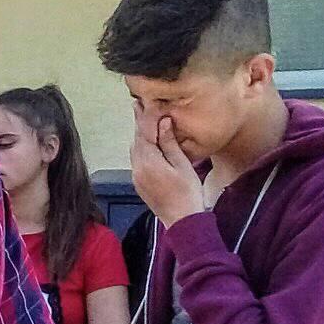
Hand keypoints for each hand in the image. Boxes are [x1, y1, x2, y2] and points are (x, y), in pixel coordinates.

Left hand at [130, 106, 203, 227]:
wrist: (181, 221)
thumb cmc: (188, 192)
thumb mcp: (182, 164)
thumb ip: (170, 143)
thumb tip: (163, 122)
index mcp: (148, 161)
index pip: (144, 132)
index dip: (145, 116)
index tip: (145, 102)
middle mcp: (137, 167)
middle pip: (136, 140)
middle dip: (138, 123)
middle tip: (139, 105)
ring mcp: (136, 176)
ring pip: (135, 150)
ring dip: (139, 135)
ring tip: (143, 120)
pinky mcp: (139, 183)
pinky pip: (137, 160)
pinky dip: (141, 148)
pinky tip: (148, 144)